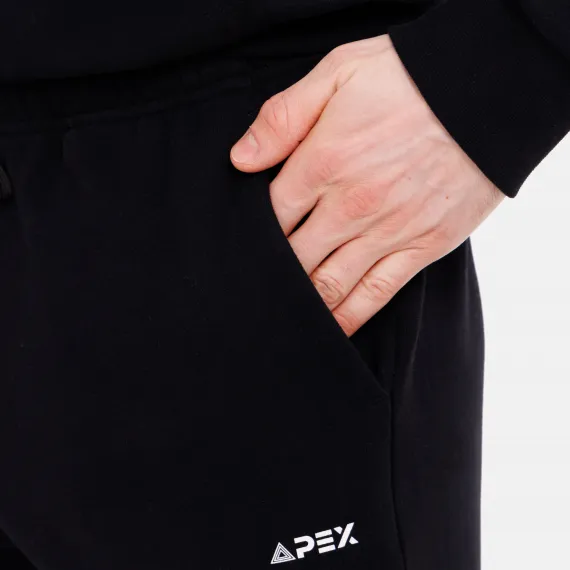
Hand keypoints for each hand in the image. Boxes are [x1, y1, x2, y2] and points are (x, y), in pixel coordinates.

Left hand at [230, 35, 503, 335]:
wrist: (489, 91)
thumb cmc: (410, 78)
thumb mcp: (338, 73)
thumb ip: (283, 118)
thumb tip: (240, 159)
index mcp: (323, 162)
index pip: (270, 216)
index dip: (253, 234)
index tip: (246, 245)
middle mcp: (350, 205)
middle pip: (293, 257)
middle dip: (272, 273)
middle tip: (256, 286)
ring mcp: (387, 231)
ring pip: (329, 284)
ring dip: (303, 303)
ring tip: (282, 315)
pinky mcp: (421, 247)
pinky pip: (375, 294)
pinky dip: (348, 317)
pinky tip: (329, 329)